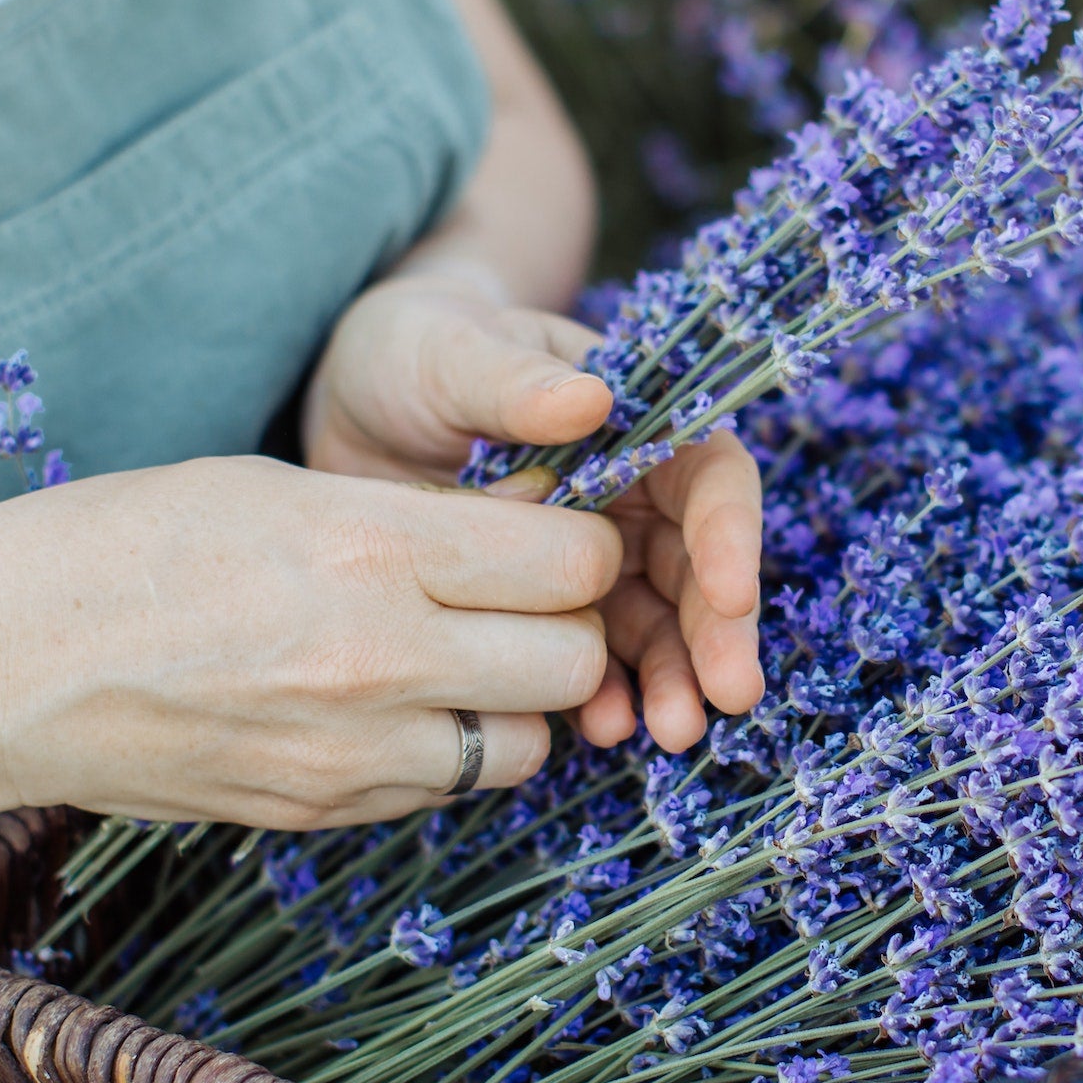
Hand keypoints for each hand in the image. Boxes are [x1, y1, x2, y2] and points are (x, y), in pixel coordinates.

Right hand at [0, 457, 621, 834]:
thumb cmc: (111, 546)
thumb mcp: (270, 485)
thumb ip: (406, 519)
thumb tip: (517, 533)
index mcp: (371, 546)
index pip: (571, 560)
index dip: (576, 542)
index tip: (546, 528)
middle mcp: (380, 658)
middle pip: (573, 660)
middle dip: (565, 626)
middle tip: (516, 598)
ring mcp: (351, 752)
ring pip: (527, 744)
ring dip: (515, 702)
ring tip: (454, 657)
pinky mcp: (318, 811)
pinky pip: (443, 789)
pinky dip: (445, 753)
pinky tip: (387, 707)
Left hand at [306, 268, 763, 750]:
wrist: (352, 404)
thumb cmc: (415, 351)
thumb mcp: (454, 353)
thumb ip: (516, 380)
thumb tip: (592, 398)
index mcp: (635, 422)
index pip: (709, 477)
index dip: (729, 535)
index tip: (730, 594)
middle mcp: (630, 495)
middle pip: (698, 568)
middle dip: (716, 633)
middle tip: (724, 695)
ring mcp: (591, 558)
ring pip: (655, 625)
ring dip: (671, 678)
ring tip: (669, 731)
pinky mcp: (545, 608)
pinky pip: (590, 658)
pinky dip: (603, 694)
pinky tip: (599, 729)